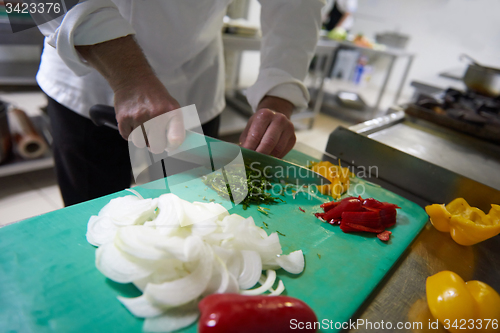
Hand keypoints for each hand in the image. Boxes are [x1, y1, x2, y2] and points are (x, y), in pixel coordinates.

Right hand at [76, 36, 184, 153]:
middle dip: (155, 145)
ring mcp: (138, 117)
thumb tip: (173, 146)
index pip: (176, 138)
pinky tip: (133, 123)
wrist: (133, 78)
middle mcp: (156, 115)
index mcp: (171, 111)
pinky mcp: (123, 119)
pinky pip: (128, 137)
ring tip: (143, 127)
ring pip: (140, 143)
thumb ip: (175, 125)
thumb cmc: (154, 96)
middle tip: (154, 139)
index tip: (170, 144)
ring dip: (142, 139)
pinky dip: (130, 134)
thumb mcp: (171, 105)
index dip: (172, 145)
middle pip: (156, 147)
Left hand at [239, 96, 295, 157]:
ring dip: (267, 158)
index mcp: (265, 114)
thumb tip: (238, 156)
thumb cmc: (260, 125)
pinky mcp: (293, 138)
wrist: (276, 117)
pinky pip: (284, 152)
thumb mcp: (250, 128)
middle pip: (269, 142)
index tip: (244, 157)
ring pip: (277, 149)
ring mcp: (288, 128)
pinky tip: (269, 159)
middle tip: (252, 163)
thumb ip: (245, 141)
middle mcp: (279, 119)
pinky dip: (275, 158)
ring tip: (259, 162)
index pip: (256, 135)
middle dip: (259, 155)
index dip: (249, 148)